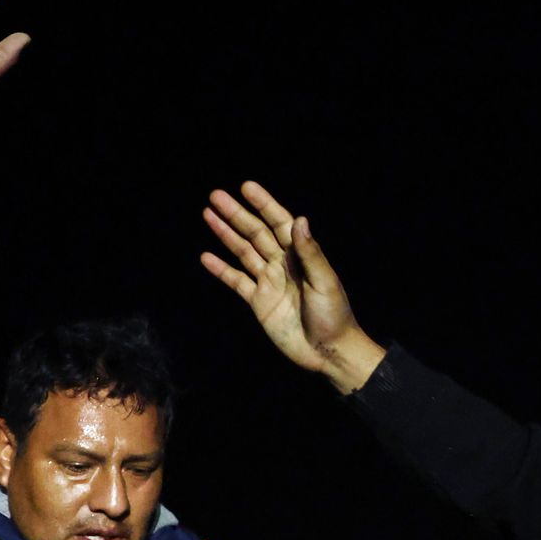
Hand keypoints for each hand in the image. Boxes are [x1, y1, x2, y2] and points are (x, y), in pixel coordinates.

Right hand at [202, 182, 380, 390]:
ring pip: (243, 252)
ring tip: (207, 214)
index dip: (264, 205)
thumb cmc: (334, 315)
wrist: (328, 352)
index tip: (246, 187)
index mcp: (301, 256)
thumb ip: (310, 252)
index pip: (279, 224)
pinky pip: (236, 281)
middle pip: (256, 233)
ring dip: (226, 234)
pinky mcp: (258, 302)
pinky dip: (221, 269)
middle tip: (215, 195)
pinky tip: (206, 256)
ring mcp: (269, 283)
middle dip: (237, 214)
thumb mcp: (325, 282)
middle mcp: (283, 265)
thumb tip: (299, 219)